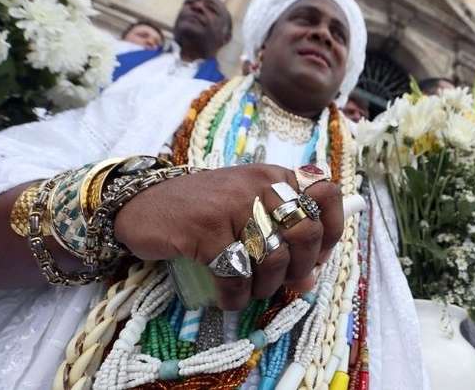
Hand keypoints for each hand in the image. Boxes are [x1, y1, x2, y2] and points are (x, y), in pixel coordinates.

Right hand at [114, 164, 343, 309]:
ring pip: (274, 258)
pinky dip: (235, 295)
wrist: (143, 202)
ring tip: (251, 290)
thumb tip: (310, 282)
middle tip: (283, 281)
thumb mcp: (248, 213)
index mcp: (276, 176)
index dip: (331, 231)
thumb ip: (282, 240)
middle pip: (306, 232)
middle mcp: (259, 184)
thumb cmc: (203, 211)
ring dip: (266, 287)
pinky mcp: (205, 228)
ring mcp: (232, 204)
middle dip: (300, 268)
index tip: (316, 256)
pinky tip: (228, 298)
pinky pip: (236, 274)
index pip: (327, 194)